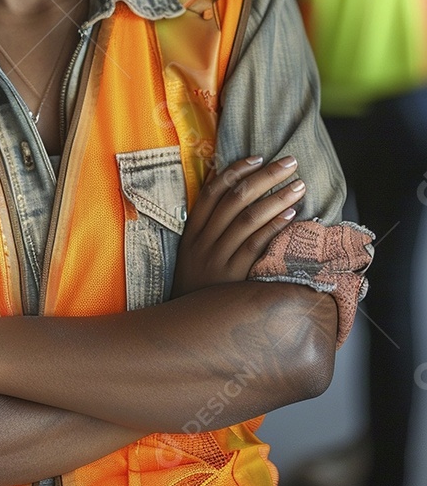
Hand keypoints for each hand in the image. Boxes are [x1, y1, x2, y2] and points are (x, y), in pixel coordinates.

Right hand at [171, 155, 303, 296]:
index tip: (259, 157)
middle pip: (235, 199)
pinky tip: (291, 215)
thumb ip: (209, 225)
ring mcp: (217, 259)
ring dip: (276, 198)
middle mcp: (203, 241)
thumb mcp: (194, 252)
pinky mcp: (233, 278)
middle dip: (265, 176)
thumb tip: (234, 192)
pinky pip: (255, 246)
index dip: (235, 170)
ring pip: (248, 219)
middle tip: (290, 162)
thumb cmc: (198, 285)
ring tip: (298, 185)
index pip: (212, 191)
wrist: (187, 328)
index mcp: (192, 231)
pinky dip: (273, 227)